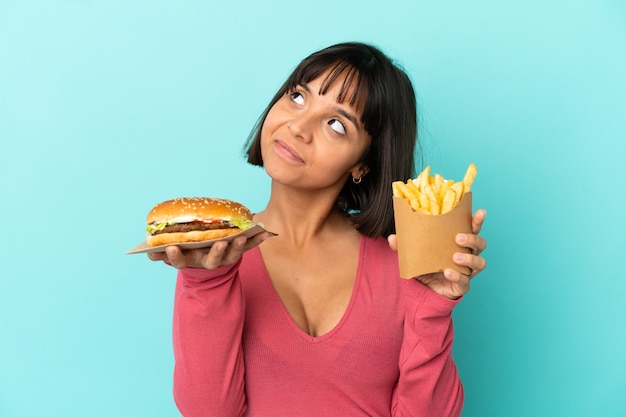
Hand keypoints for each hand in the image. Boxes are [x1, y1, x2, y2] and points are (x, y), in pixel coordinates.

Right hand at [147, 231, 272, 269]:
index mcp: (190, 261)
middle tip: (220, 244)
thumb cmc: (188, 252)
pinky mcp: (237, 253)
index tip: (172, 248)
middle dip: (216, 252)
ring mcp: (224, 259)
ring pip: (232, 255)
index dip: (176, 256)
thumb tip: (148, 252)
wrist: (207, 265)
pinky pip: (249, 247)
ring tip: (242, 237)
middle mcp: (208, 262)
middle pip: (212, 260)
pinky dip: (257, 240)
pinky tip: (265, 232)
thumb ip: (162, 253)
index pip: (180, 261)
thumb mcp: (175, 253)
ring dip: (238, 246)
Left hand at [387, 209, 486, 299]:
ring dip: (469, 258)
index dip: (477, 221)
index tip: (480, 212)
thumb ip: (404, 245)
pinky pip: (465, 281)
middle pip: (481, 244)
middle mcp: (467, 255)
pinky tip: (448, 272)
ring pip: (479, 262)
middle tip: (458, 237)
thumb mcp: (413, 253)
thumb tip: (392, 238)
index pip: (472, 229)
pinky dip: (457, 276)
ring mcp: (467, 271)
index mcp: (459, 242)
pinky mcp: (462, 285)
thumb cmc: (425, 265)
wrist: (423, 290)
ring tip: (455, 256)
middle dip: (473, 239)